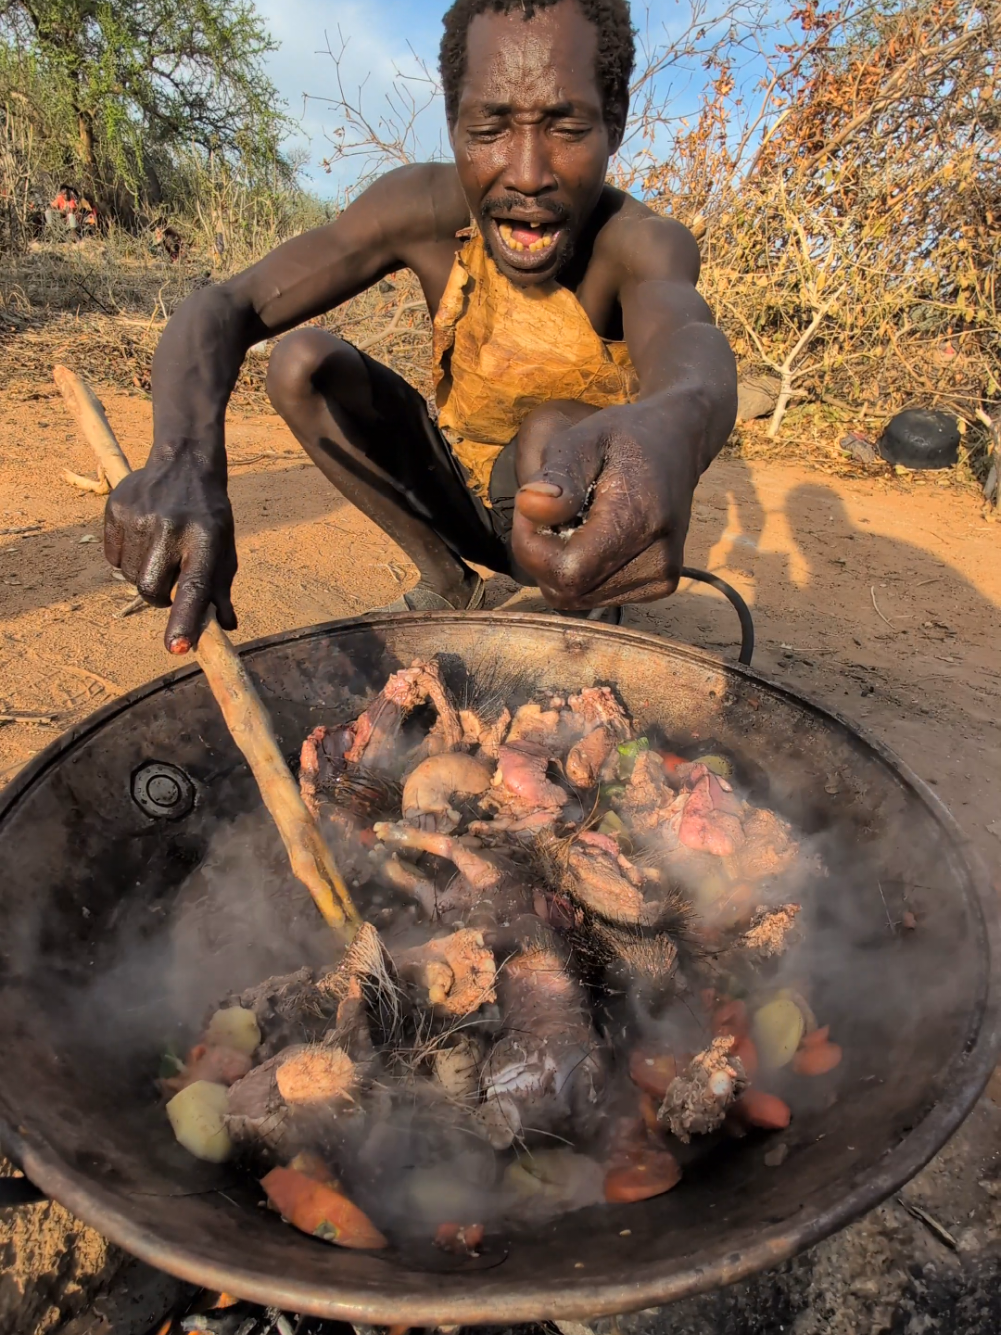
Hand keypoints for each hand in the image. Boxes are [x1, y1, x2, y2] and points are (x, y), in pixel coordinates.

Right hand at [103, 452, 236, 652]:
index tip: (175, 647)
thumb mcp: (223, 547)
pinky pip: (112, 557)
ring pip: (128, 576)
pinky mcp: (116, 510)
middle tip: (171, 577)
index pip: (194, 588)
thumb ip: (221, 588)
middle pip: (151, 591)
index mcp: (205, 541)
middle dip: (159, 596)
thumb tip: (227, 626)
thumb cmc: (209, 515)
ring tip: (158, 550)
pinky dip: (125, 557)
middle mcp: (171, 529)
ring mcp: (140, 518)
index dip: (184, 620)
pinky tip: (142, 537)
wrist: (184, 463)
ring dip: (142, 574)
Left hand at [511, 400, 699, 608]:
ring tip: (577, 521)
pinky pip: (594, 595)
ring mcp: (661, 578)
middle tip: (552, 511)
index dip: (532, 545)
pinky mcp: (659, 586)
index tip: (532, 508)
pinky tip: (594, 539)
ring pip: (577, 598)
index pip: (566, 570)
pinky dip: (581, 572)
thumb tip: (529, 506)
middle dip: (542, 556)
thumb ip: (557, 475)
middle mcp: (657, 560)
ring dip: (560, 564)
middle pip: (568, 590)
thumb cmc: (622, 439)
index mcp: (640, 521)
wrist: (677, 444)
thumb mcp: (582, 440)